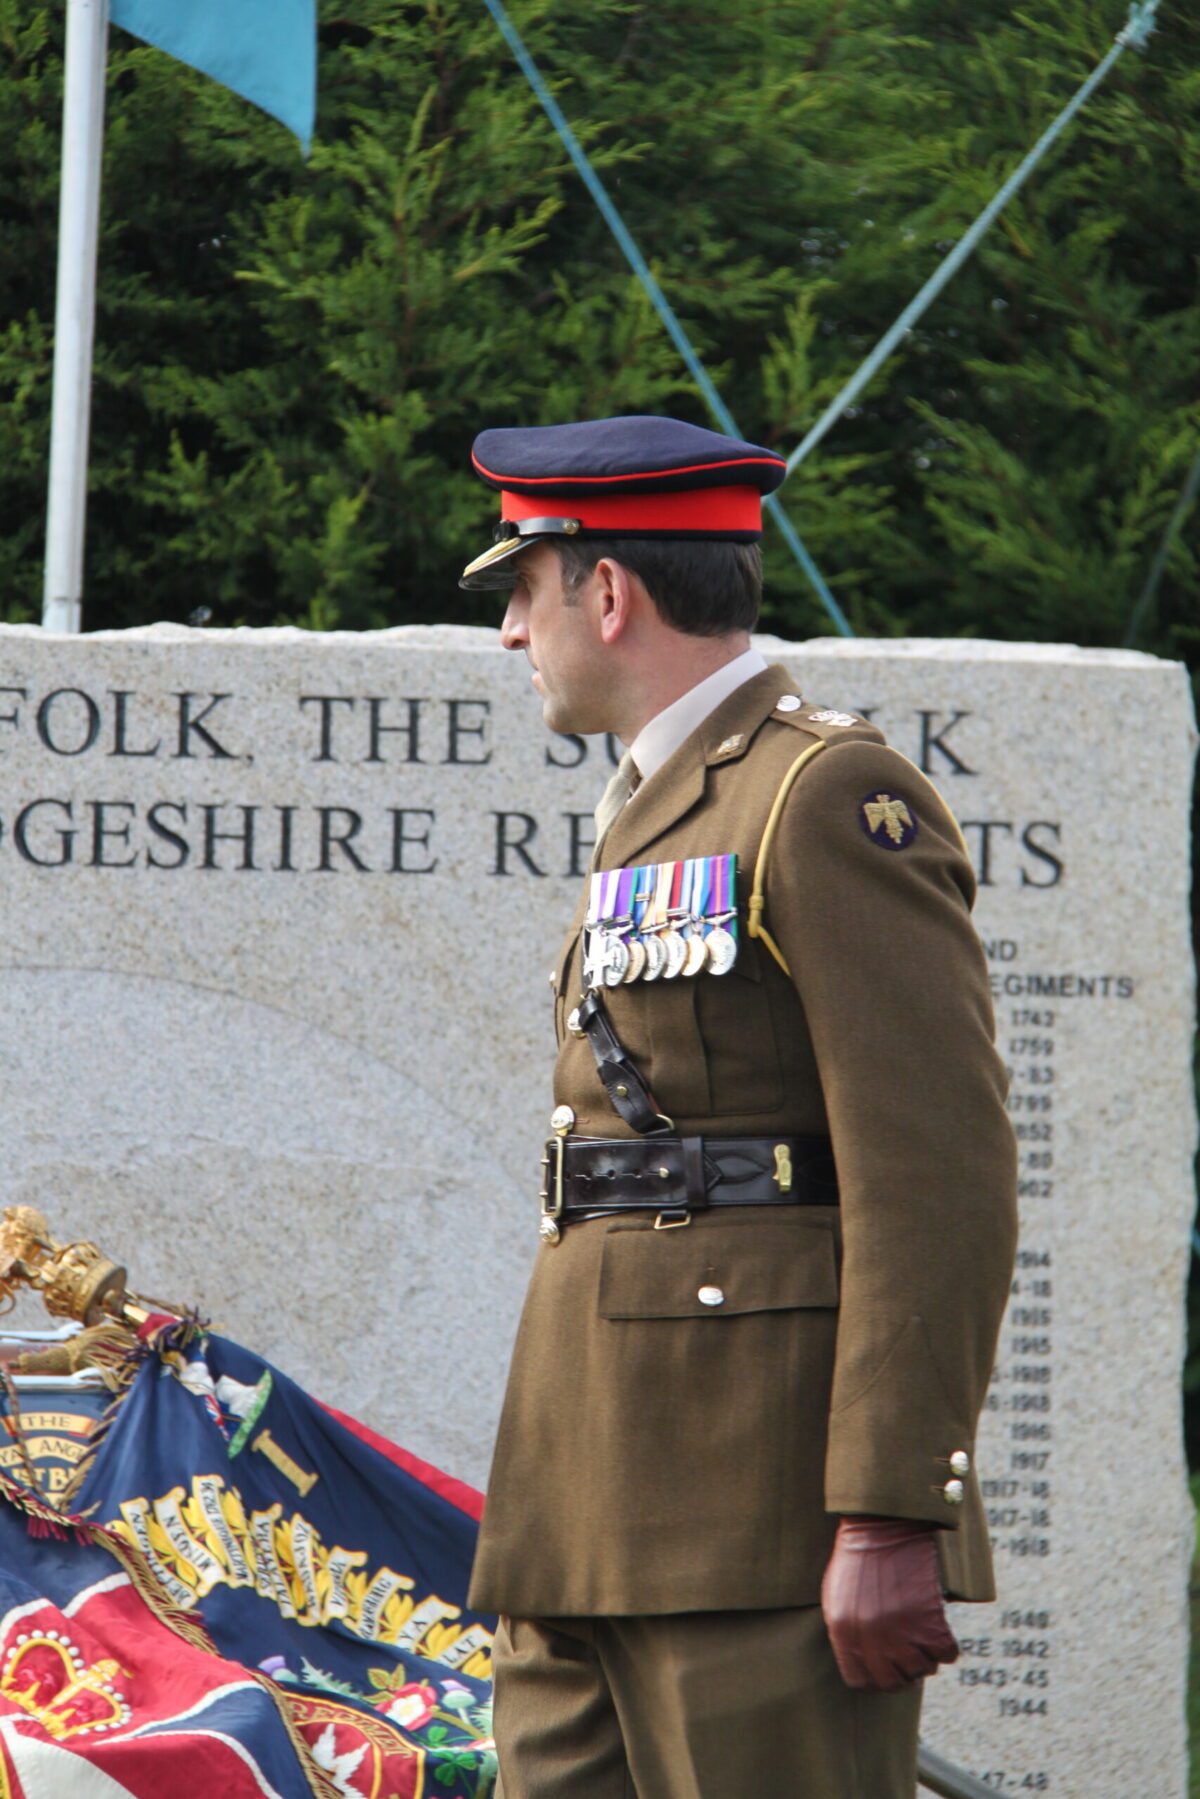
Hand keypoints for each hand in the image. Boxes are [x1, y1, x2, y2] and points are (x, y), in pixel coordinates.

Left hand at [820, 1515, 958, 1691]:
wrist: (883, 1525)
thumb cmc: (859, 1559)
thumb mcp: (838, 1598)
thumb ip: (847, 1635)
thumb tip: (865, 1663)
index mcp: (844, 1633)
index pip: (861, 1681)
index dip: (876, 1679)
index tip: (888, 1671)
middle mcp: (871, 1639)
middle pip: (893, 1682)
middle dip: (903, 1674)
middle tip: (911, 1660)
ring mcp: (901, 1631)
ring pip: (922, 1670)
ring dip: (925, 1658)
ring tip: (922, 1638)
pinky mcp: (928, 1620)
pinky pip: (946, 1654)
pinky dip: (946, 1647)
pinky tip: (939, 1631)